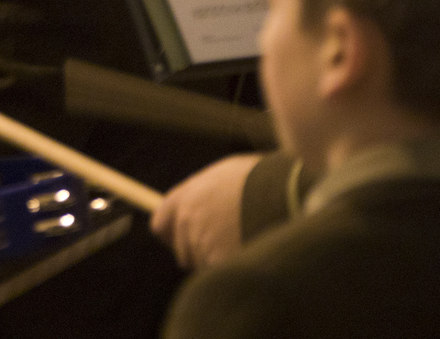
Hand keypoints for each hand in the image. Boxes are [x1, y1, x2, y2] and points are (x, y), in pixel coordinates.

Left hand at [150, 153, 259, 269]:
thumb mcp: (225, 174)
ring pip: (205, 265)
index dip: (175, 235)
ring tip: (249, 242)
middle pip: (184, 252)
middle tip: (230, 243)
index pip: (161, 226)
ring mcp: (202, 243)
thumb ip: (204, 194)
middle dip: (203, 252)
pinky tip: (254, 253)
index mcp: (184, 198)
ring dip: (221, 261)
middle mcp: (186, 221)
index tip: (187, 239)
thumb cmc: (262, 177)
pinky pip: (224, 274)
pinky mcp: (220, 262)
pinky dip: (237, 270)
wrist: (286, 190)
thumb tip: (198, 204)